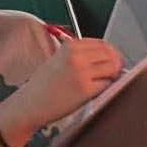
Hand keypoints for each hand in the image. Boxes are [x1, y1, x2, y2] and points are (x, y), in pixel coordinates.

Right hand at [1, 38, 122, 138]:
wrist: (31, 103)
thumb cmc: (44, 84)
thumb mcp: (58, 59)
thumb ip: (80, 54)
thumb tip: (108, 56)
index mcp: (70, 46)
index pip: (102, 44)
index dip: (110, 53)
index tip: (110, 61)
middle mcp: (77, 56)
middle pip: (111, 54)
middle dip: (115, 64)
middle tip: (111, 74)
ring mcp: (82, 72)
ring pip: (113, 68)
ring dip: (111, 76)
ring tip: (101, 83)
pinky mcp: (86, 89)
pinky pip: (107, 84)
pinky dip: (105, 88)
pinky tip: (94, 92)